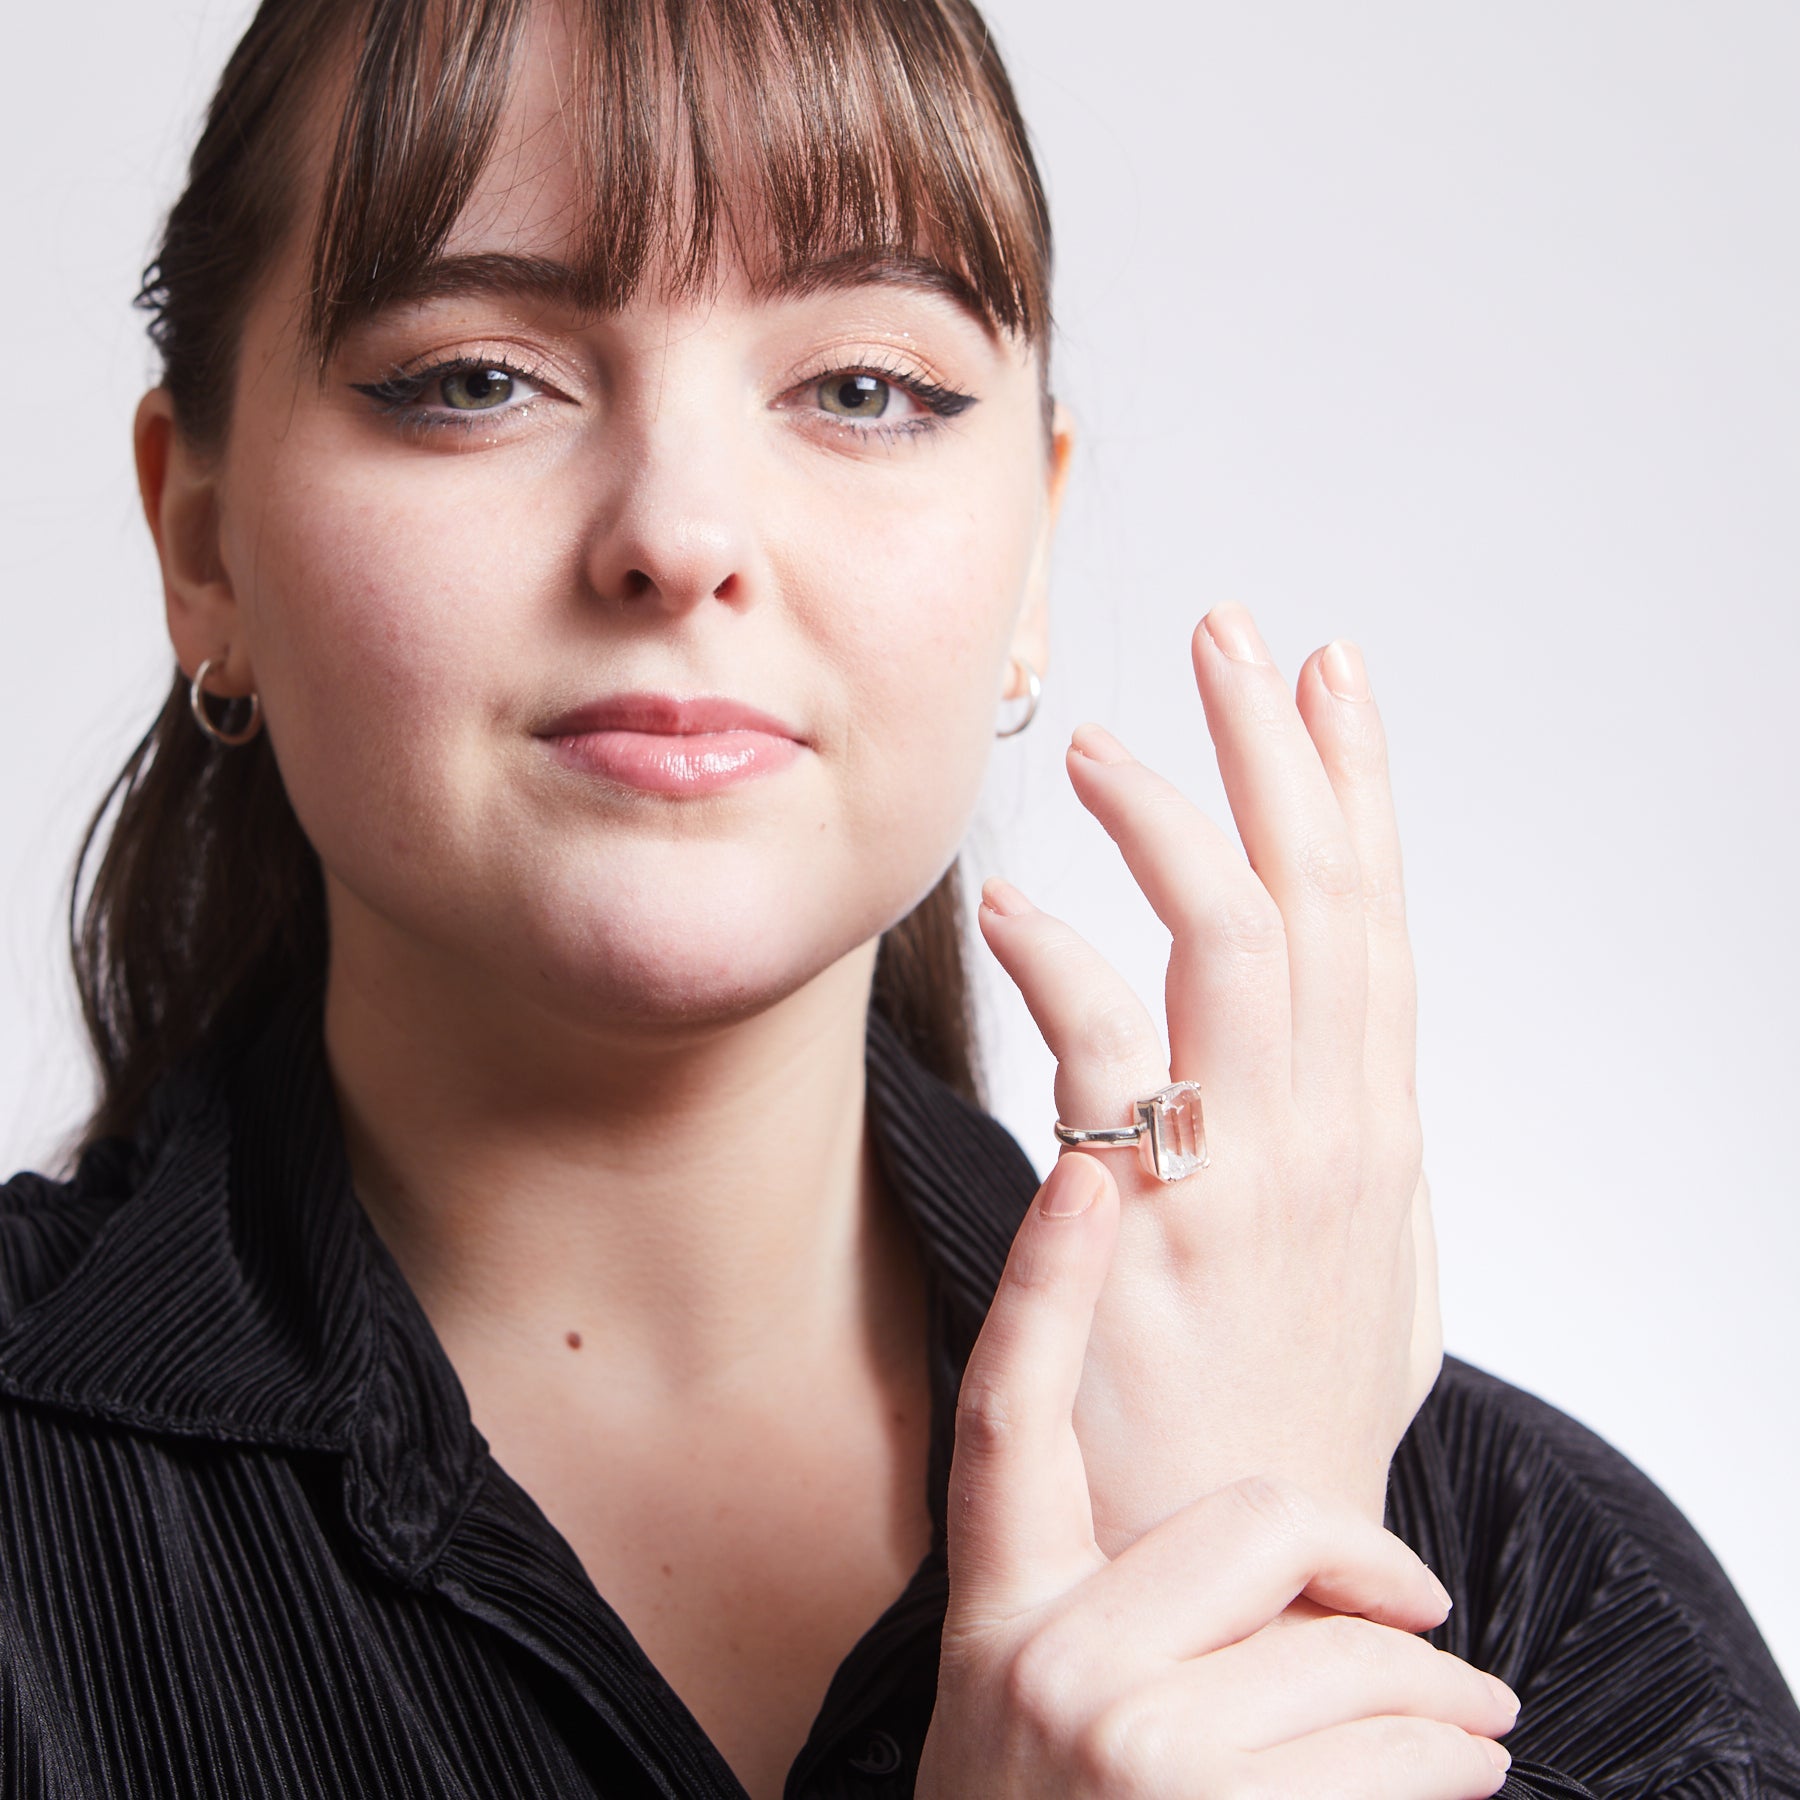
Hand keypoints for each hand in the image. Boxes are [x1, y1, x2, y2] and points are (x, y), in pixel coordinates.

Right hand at [916, 1154, 1514, 1799]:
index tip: (1085, 1165)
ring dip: (1443, 1706)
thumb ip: (1142, 1608)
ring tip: (1468, 1739)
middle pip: (1257, 1521)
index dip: (1043, 1281)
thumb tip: (1326, 1560)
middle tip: (1431, 1622)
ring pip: (1352, 1650)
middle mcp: (1040, 1656)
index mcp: (997, 1607)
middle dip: (1373, 1570)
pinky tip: (1452, 1789)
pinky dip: (1450, 1770)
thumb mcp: (1050, 1711)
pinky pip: (1390, 1751)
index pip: (1004, 1406)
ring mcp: (1115, 1738)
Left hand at [980, 606, 1437, 1544]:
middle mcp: (1331, 1130)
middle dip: (1278, 748)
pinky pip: (1107, 1060)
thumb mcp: (1369, 1269)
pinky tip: (1011, 906)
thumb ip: (1353, 1145)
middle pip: (1319, 894)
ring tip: (1099, 745)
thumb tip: (1339, 1054)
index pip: (1373, 914)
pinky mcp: (1142, 1229)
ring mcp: (1248, 1177)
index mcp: (1375, 1126)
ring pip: (1234, 942)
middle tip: (1233, 634)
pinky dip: (1062, 964)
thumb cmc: (1293, 1418)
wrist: (1253, 1580)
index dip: (1356, 784)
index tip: (1329, 674)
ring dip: (1172, 820)